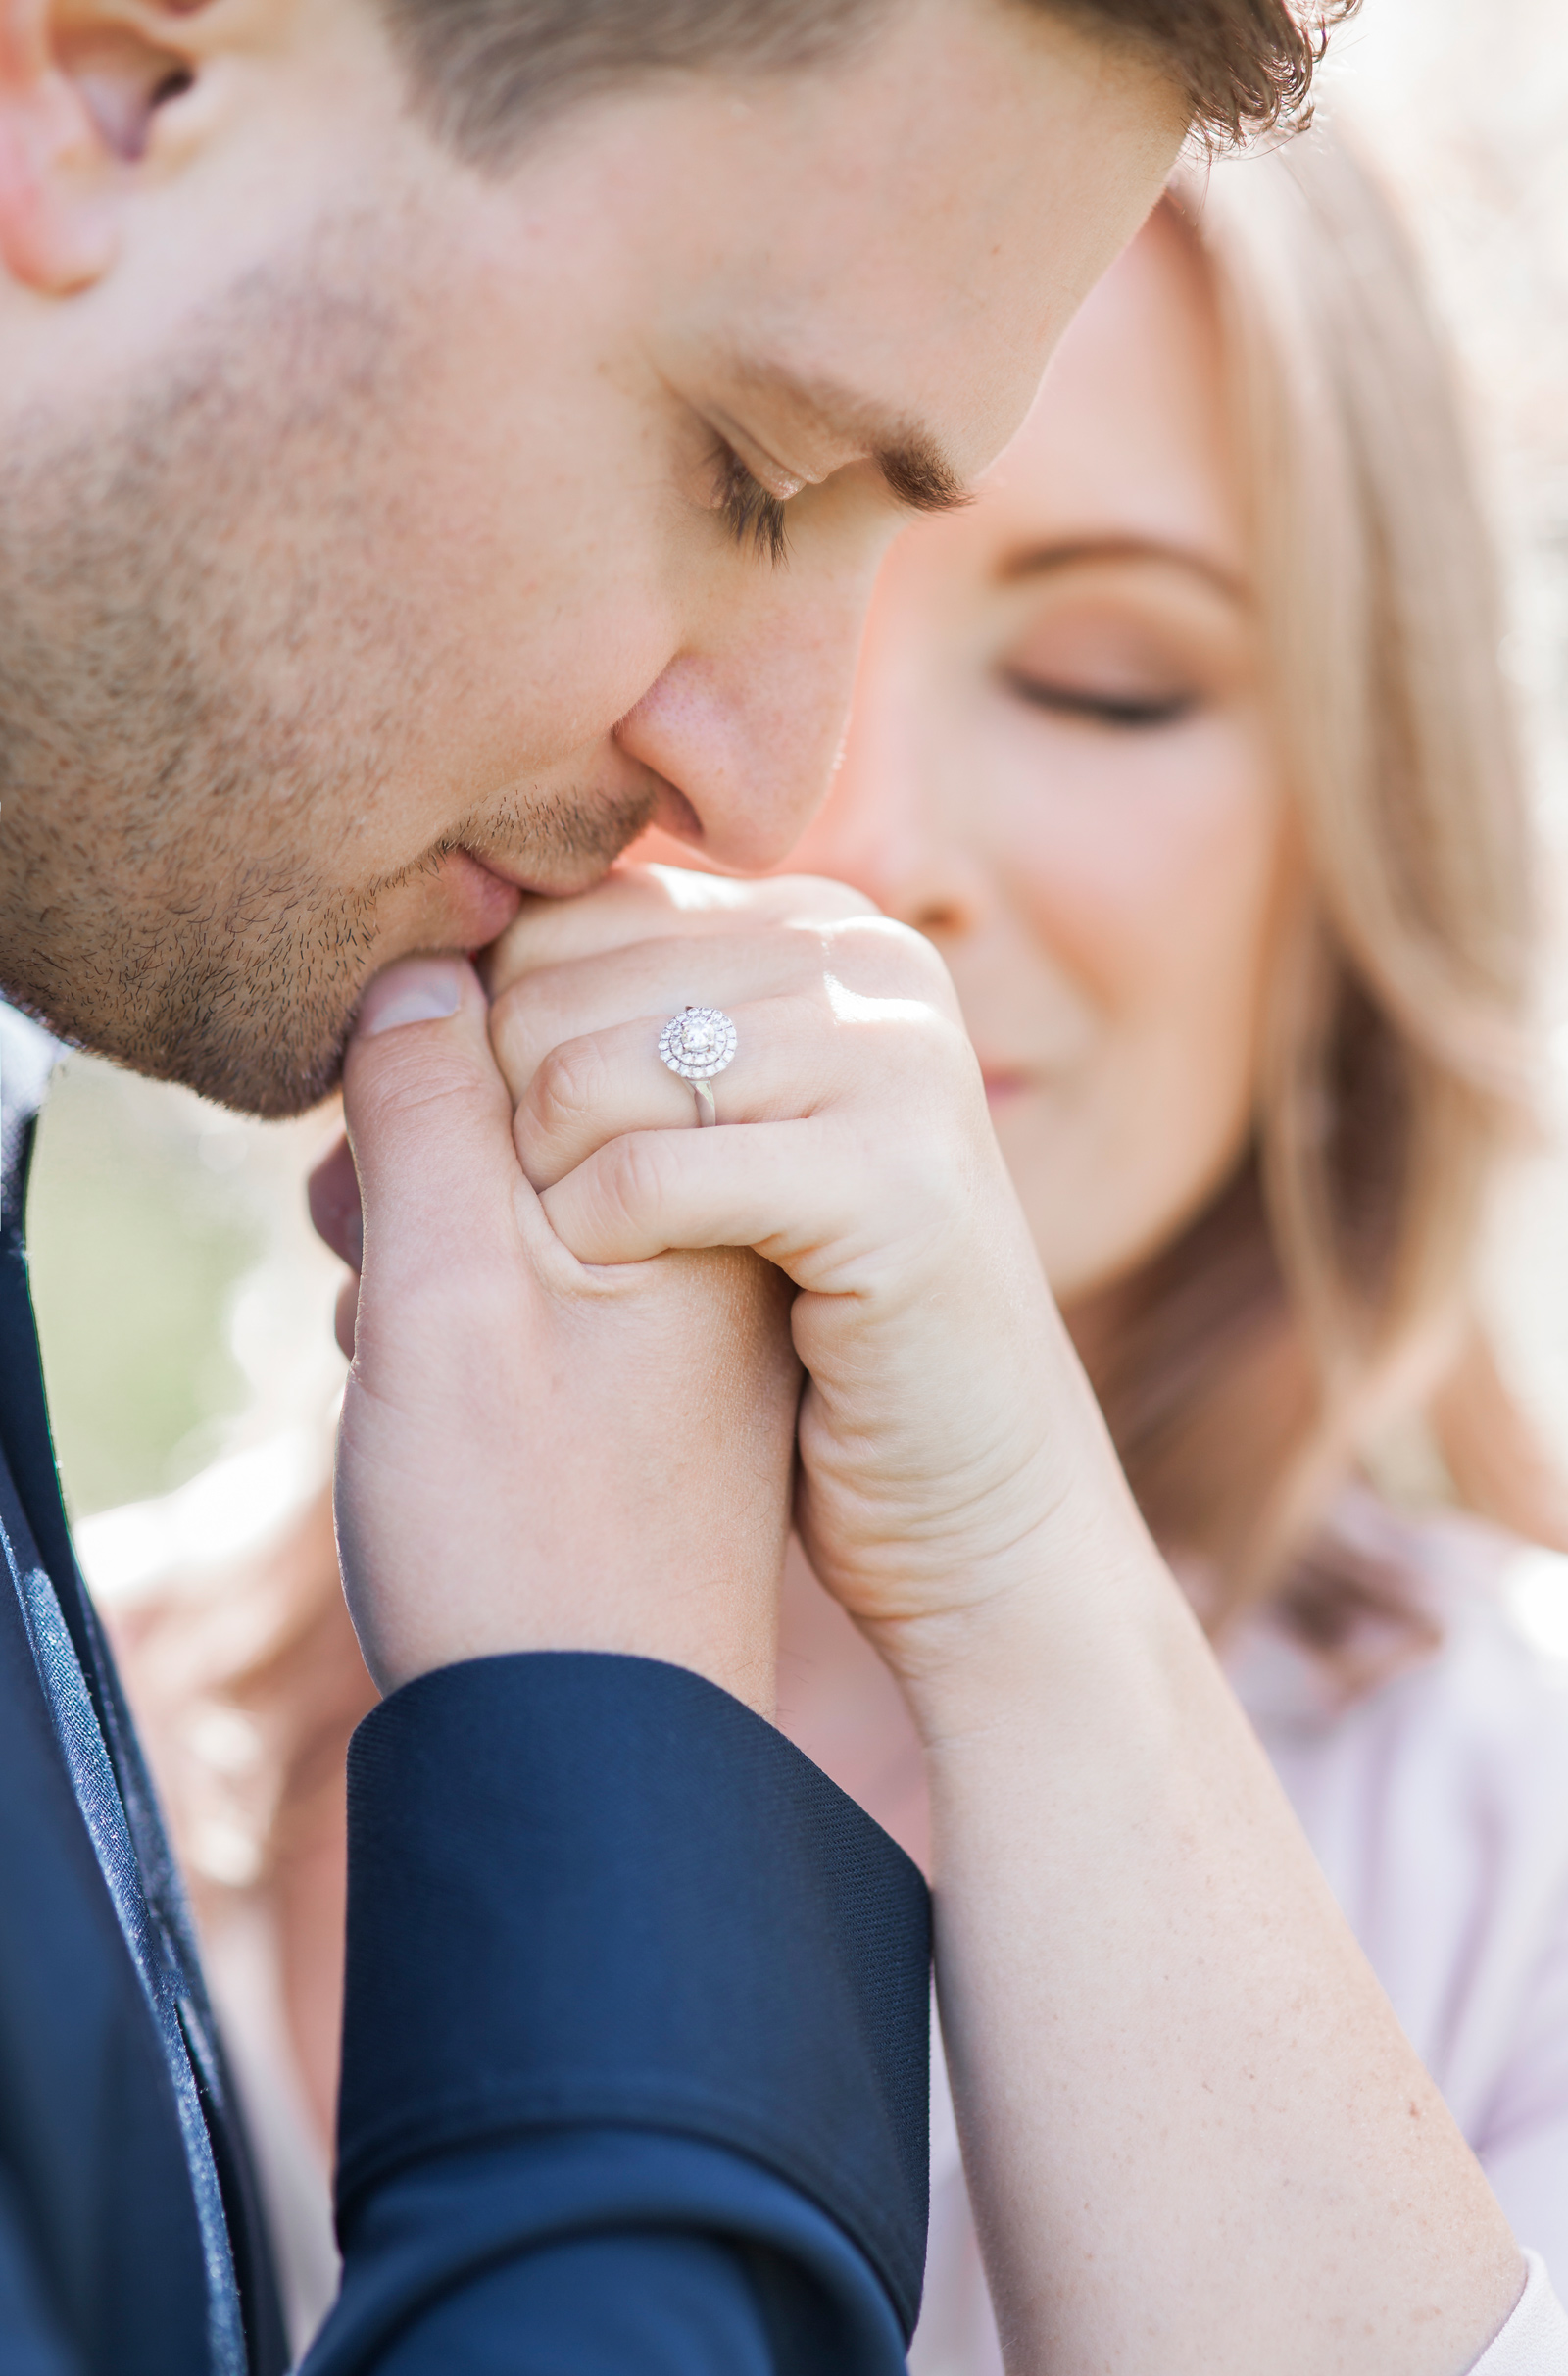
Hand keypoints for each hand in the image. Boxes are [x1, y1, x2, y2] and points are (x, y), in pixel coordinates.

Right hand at [308, 954, 799, 1707]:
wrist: (597, 1758)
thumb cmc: (521, 1540)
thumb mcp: (451, 1303)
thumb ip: (438, 1116)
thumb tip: (430, 966)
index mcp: (710, 1183)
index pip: (577, 1001)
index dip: (447, 1045)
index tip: (391, 1160)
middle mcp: (726, 1227)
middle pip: (557, 1081)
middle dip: (435, 1133)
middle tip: (365, 1234)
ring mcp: (699, 1299)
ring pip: (540, 1173)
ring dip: (436, 1214)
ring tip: (380, 1315)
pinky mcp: (660, 1365)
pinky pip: (555, 1259)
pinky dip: (471, 1283)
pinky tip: (412, 1356)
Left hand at [485, 866, 1144, 1707]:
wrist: (975, 1497)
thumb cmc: (807, 1330)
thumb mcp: (707, 1147)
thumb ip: (606, 1039)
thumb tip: (402, 983)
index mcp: (816, 928)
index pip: (559, 921)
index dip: (482, 1044)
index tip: (498, 1164)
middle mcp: (866, 961)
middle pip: (551, 987)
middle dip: (491, 1123)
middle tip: (512, 1238)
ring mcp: (892, 1059)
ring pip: (581, 1070)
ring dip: (532, 1193)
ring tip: (564, 1272)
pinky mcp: (891, 1177)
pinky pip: (644, 1174)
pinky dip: (591, 1245)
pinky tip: (615, 1296)